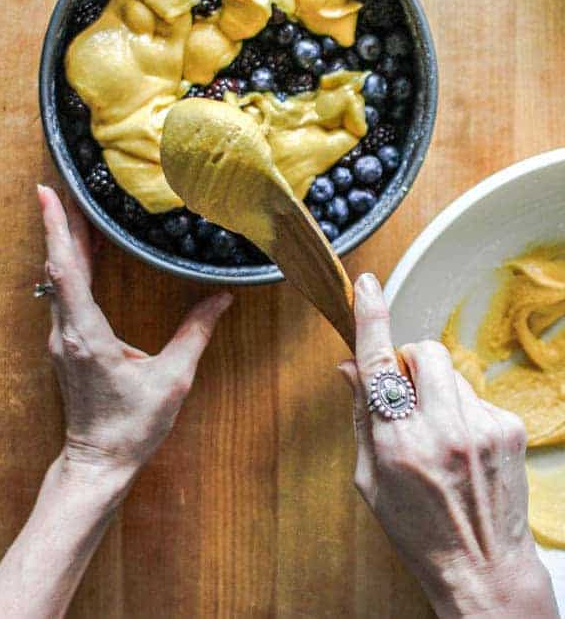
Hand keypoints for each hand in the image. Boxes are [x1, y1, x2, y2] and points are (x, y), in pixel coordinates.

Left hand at [37, 185, 231, 488]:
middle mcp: (65, 331)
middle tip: (64, 185)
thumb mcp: (172, 378)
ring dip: (64, 242)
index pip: (66, 270)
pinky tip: (83, 251)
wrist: (98, 463)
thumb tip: (222, 297)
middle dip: (61, 223)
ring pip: (58, 279)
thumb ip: (196, 332)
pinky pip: (63, 293)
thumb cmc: (131, 426)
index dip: (57, 229)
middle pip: (58, 266)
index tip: (48, 194)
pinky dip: (71, 264)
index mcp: (86, 334)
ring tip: (74, 207)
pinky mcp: (66, 344)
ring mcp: (61, 338)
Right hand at [339, 274, 557, 618]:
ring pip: (451, 371)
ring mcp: (481, 427)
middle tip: (406, 389)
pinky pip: (476, 395)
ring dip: (438, 388)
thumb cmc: (420, 532)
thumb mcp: (370, 481)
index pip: (379, 362)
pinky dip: (463, 409)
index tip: (367, 287)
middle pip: (424, 350)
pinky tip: (463, 446)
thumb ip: (361, 417)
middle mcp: (442, 429)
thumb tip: (350, 367)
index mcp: (398, 443)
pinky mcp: (509, 428)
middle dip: (411, 359)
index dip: (371, 318)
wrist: (485, 571)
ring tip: (439, 432)